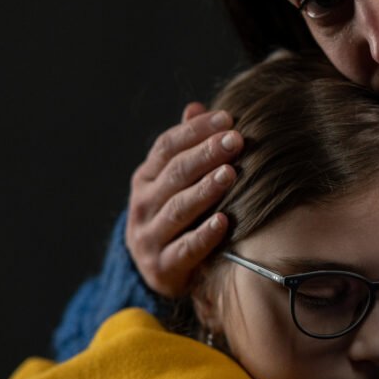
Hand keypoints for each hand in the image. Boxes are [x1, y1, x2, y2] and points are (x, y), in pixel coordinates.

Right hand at [125, 102, 242, 296]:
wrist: (159, 270)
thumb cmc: (177, 215)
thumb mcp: (176, 181)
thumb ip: (186, 146)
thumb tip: (196, 107)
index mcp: (146, 178)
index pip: (167, 147)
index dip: (196, 131)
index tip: (227, 118)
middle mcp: (143, 204)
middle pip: (175, 174)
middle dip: (206, 154)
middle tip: (235, 140)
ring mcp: (149, 237)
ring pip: (177, 209)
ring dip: (205, 190)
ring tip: (230, 174)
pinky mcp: (162, 267)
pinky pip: (184, 249)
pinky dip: (204, 236)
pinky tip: (225, 222)